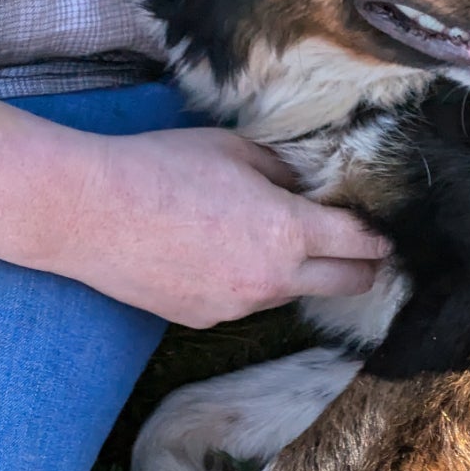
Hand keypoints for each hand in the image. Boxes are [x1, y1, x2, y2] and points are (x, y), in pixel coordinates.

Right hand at [61, 129, 392, 328]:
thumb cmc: (159, 167)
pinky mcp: (207, 321)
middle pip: (351, 284)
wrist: (83, 210)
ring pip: (296, 294)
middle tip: (358, 246)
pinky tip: (216, 255)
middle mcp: (274, 278)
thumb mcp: (236, 150)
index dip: (382, 235)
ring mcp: (240, 306)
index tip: (386, 230)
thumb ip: (288, 173)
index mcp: (289, 231)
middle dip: (363, 265)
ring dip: (298, 272)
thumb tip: (319, 187)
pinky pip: (247, 304)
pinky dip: (248, 284)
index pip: (365, 244)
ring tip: (262, 238)